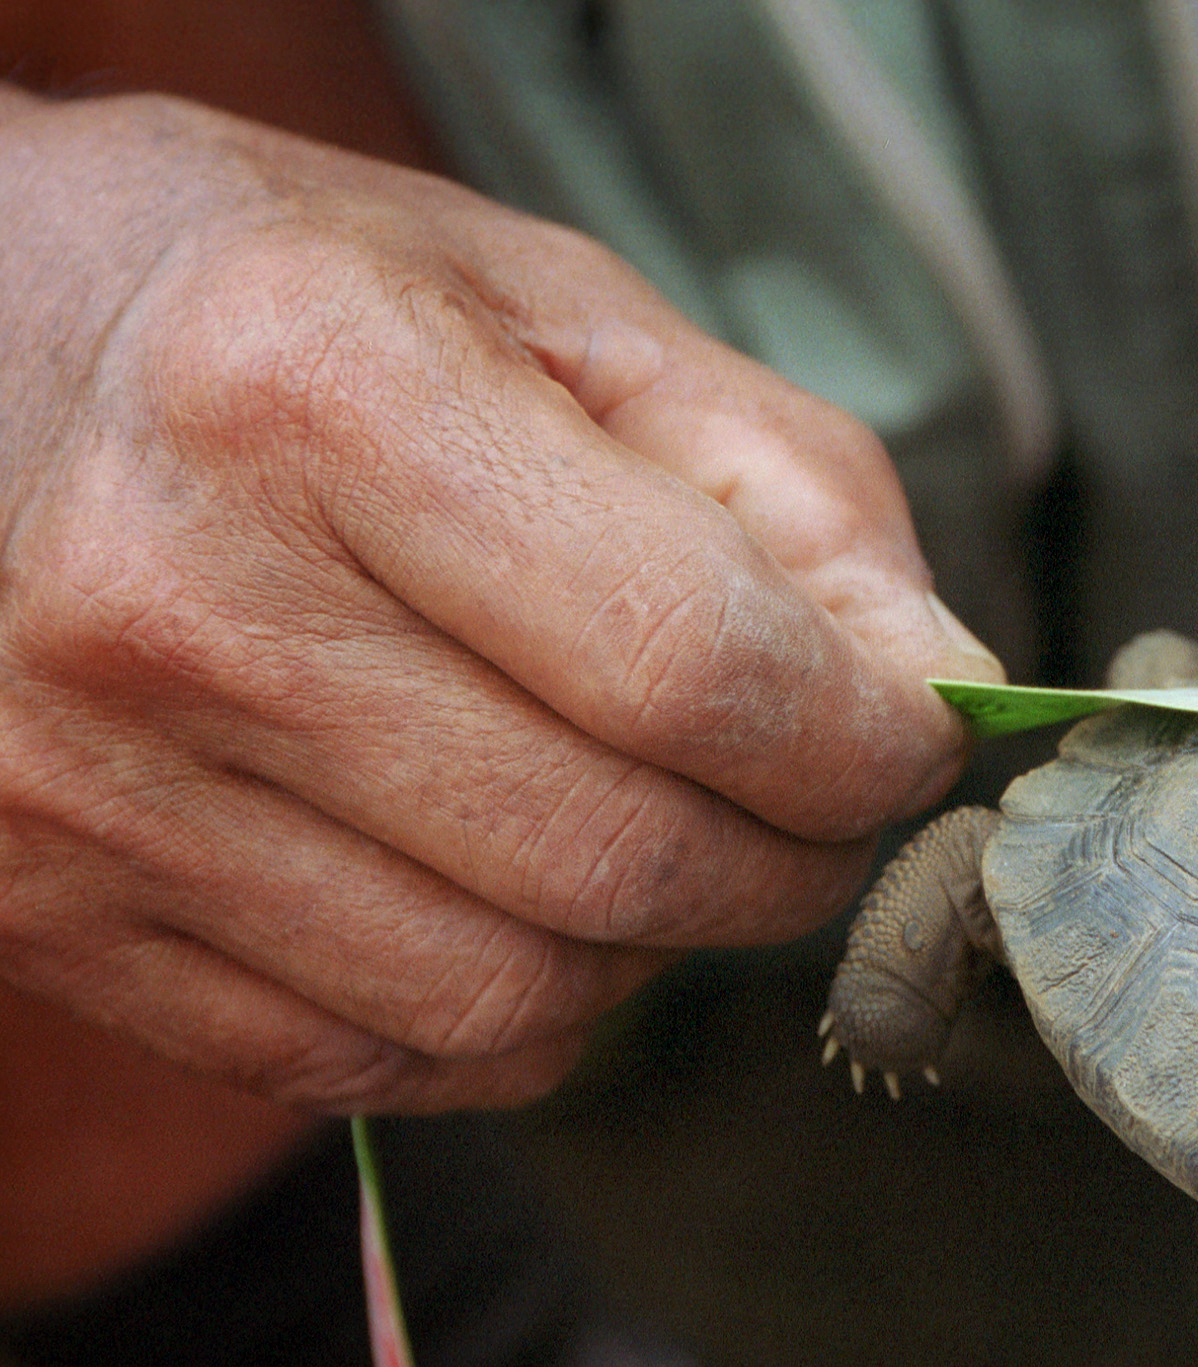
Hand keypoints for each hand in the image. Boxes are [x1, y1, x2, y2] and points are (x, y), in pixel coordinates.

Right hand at [0, 93, 999, 1112]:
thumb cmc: (264, 305)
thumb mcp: (534, 301)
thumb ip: (773, 477)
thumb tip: (939, 678)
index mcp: (312, 390)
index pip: (696, 667)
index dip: (866, 741)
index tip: (909, 735)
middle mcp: (178, 606)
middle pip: (626, 860)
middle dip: (796, 858)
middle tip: (817, 797)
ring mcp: (91, 788)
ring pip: (520, 999)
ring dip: (657, 948)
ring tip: (658, 829)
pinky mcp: (50, 914)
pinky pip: (382, 1064)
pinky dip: (517, 1017)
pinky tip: (516, 895)